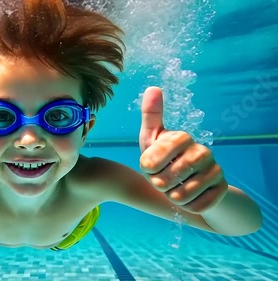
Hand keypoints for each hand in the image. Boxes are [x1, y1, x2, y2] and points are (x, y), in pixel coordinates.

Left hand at [138, 87, 227, 213]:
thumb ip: (151, 115)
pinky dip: (187, 206)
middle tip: (162, 179)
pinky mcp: (222, 189)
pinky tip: (189, 197)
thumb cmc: (162, 158)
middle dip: (160, 184)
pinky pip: (197, 206)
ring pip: (182, 195)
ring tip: (175, 188)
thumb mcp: (151, 138)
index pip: (157, 156)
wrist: (186, 182)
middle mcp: (203, 151)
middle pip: (169, 178)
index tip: (150, 167)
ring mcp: (215, 170)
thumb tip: (153, 87)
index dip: (149, 166)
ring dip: (172, 196)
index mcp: (183, 138)